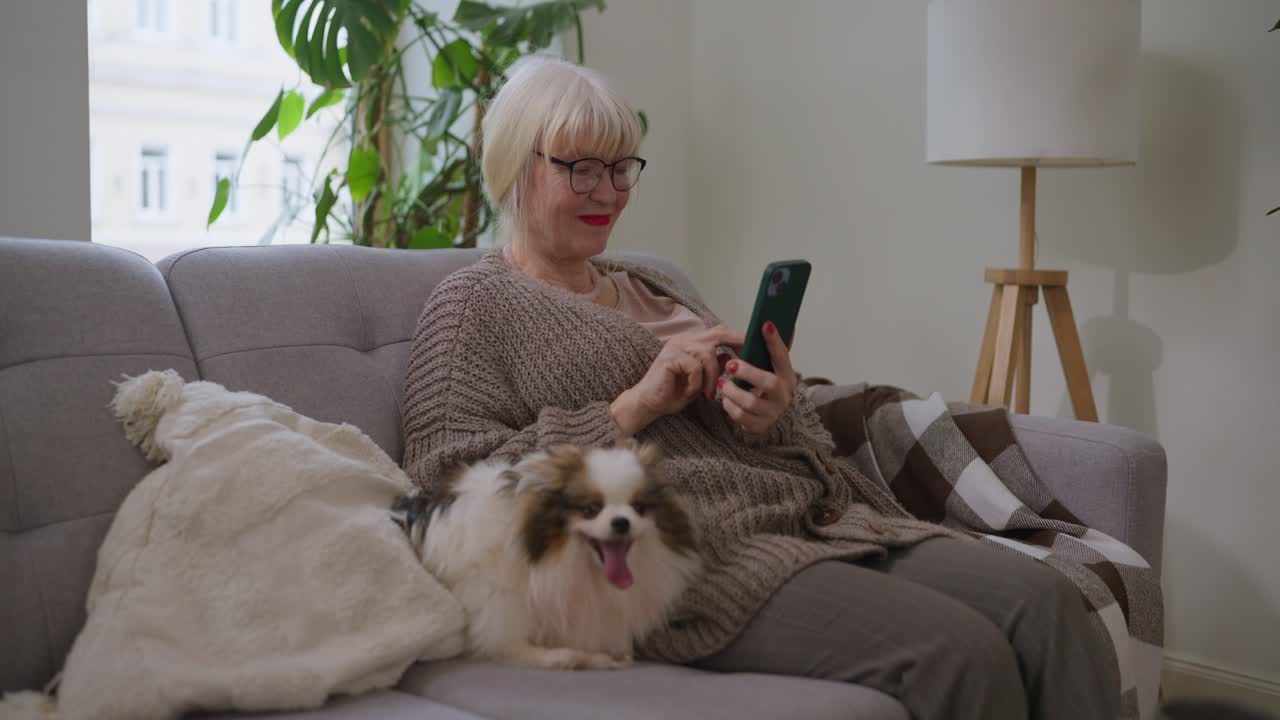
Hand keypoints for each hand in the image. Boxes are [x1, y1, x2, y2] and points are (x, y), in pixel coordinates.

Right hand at [612, 325, 743, 435]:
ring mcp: (676, 346)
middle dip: (736, 344)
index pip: (719, 333)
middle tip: (748, 360)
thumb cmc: (673, 393)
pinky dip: (697, 382)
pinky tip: (692, 392)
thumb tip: (731, 358)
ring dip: (712, 376)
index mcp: (692, 342)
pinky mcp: (670, 358)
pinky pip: (695, 367)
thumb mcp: (702, 381)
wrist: (648, 404)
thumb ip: (715, 367)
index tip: (753, 350)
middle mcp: (684, 340)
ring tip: (708, 393)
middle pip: (717, 333)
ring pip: (708, 353)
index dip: (737, 339)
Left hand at [717, 321, 796, 433]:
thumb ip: (767, 351)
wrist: (769, 416)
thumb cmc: (765, 386)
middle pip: (768, 383)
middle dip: (748, 372)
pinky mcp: (760, 425)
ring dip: (732, 391)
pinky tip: (726, 399)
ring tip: (723, 384)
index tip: (765, 324)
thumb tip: (769, 323)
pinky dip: (729, 406)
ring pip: (751, 402)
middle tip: (730, 364)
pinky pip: (741, 417)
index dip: (774, 340)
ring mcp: (773, 412)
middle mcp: (783, 394)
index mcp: (786, 375)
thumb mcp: (769, 369)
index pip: (782, 355)